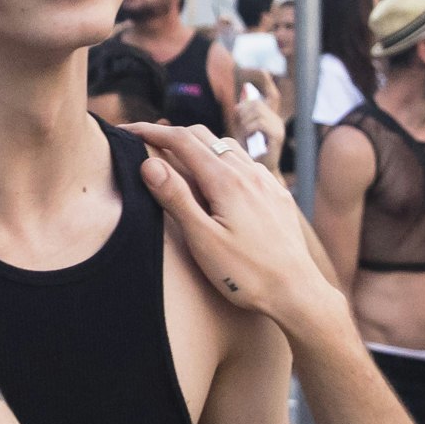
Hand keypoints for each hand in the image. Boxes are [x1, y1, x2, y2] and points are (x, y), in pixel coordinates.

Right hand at [125, 124, 341, 334]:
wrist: (297, 293)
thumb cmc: (246, 274)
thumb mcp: (203, 240)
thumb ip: (176, 199)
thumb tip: (149, 163)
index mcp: (226, 181)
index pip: (181, 141)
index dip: (150, 132)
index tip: (127, 130)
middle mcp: (249, 173)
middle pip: (204, 137)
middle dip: (173, 135)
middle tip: (147, 143)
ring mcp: (266, 182)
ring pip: (227, 148)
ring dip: (199, 145)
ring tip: (179, 159)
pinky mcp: (278, 195)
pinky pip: (247, 164)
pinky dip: (223, 160)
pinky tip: (219, 180)